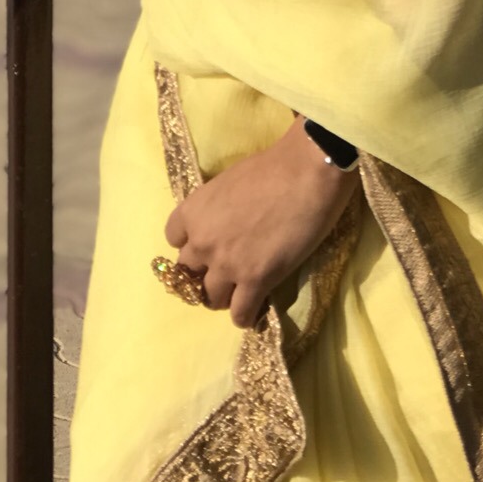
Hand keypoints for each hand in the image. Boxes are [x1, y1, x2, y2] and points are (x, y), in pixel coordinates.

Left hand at [163, 123, 359, 328]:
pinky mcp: (256, 281)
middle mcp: (203, 241)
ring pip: (211, 298)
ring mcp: (227, 264)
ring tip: (243, 293)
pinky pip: (240, 313)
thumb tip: (230, 220)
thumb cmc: (276, 166)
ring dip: (225, 296)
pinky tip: (256, 308)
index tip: (210, 243)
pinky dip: (246, 315)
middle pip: (189, 273)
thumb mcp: (231, 181)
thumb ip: (219, 207)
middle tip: (228, 270)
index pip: (173, 238)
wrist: (309, 170)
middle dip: (206, 272)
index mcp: (193, 211)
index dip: (193, 242)